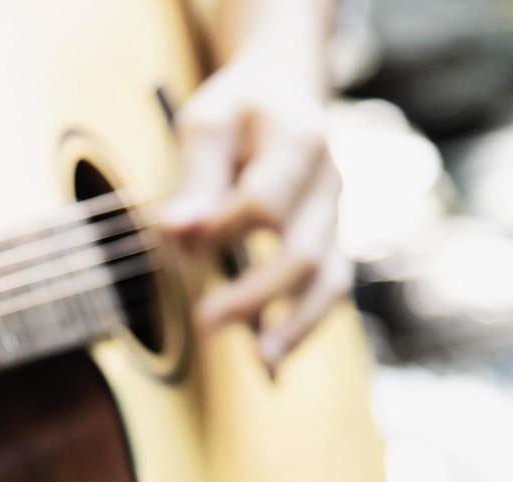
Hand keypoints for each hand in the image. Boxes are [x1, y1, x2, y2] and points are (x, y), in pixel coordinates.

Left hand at [163, 53, 349, 365]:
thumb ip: (195, 178)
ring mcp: (335, 216)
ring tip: (263, 362)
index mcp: (301, 140)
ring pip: (329, 280)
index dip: (222, 229)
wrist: (285, 88)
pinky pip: (327, 291)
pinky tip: (271, 362)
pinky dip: (301, 326)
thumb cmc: (238, 109)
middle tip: (204, 322)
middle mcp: (329, 182)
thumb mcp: (207, 124)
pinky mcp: (331, 241)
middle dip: (254, 295)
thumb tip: (178, 233)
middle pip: (303, 252)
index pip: (264, 202)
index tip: (177, 238)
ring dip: (295, 326)